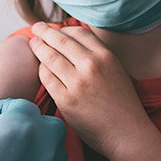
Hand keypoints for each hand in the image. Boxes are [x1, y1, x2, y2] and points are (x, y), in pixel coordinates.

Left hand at [28, 23, 151, 158]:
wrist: (126, 132)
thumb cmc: (122, 103)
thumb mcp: (116, 70)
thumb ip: (97, 56)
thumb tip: (74, 42)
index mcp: (106, 56)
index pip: (78, 32)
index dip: (64, 29)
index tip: (55, 29)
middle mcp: (91, 66)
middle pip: (61, 41)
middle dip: (45, 32)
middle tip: (36, 28)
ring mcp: (77, 83)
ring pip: (50, 58)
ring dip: (39, 49)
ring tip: (34, 44)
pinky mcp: (66, 100)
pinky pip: (47, 79)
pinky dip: (42, 71)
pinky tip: (41, 68)